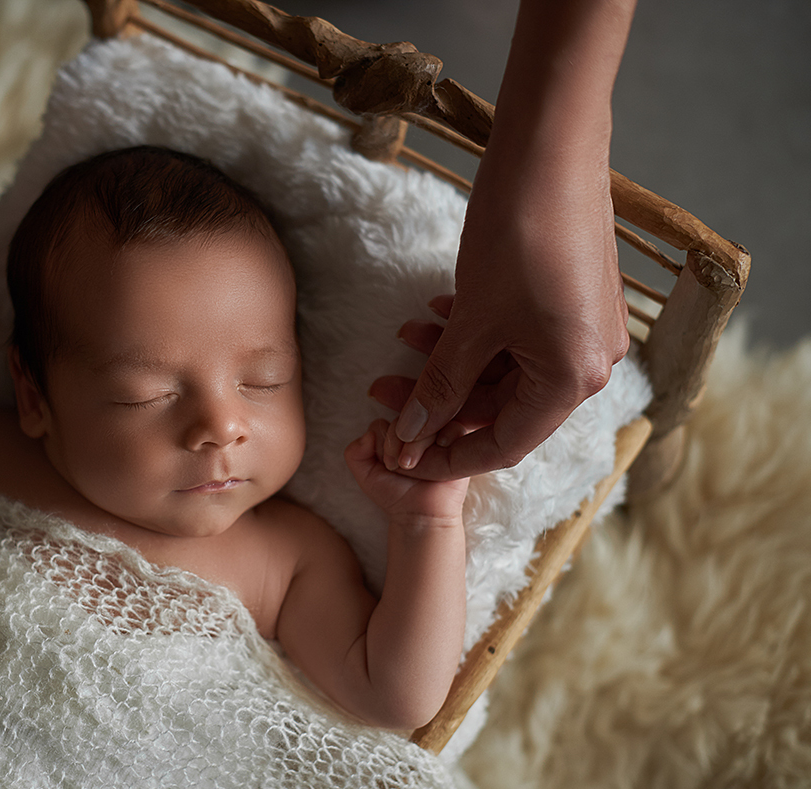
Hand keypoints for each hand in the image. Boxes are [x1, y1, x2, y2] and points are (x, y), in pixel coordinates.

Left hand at [347, 419, 468, 525]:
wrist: (419, 515)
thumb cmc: (394, 493)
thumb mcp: (366, 474)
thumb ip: (355, 452)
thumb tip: (368, 434)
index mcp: (395, 433)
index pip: (383, 422)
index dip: (382, 442)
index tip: (388, 466)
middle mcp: (415, 429)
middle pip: (403, 418)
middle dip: (398, 443)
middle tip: (401, 467)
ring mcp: (437, 434)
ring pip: (426, 420)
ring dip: (418, 444)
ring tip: (416, 467)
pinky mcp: (459, 442)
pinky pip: (454, 427)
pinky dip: (445, 437)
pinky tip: (439, 452)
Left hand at [381, 133, 629, 479]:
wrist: (550, 148)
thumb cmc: (517, 235)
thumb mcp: (470, 322)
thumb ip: (441, 385)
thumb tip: (411, 436)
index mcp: (573, 380)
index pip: (504, 444)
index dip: (447, 455)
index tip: (402, 456)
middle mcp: (590, 363)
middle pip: (503, 406)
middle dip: (439, 399)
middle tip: (382, 388)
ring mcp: (585, 331)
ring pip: (506, 367)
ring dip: (452, 359)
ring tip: (402, 335)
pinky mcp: (573, 300)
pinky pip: (518, 336)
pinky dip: (476, 332)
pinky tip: (435, 310)